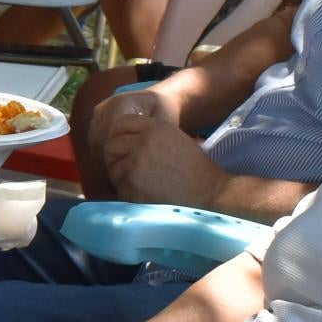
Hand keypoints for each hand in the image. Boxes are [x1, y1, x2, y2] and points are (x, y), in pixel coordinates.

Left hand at [99, 106, 228, 209]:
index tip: (124, 150)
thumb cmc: (194, 168)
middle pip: (111, 146)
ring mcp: (136, 164)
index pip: (121, 124)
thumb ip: (148, 134)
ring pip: (113, 170)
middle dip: (116, 160)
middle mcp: (143, 142)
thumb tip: (119, 136)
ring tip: (142, 186)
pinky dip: (129, 195)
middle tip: (127, 172)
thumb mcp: (173, 138)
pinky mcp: (133, 185)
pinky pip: (119, 190)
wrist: (210, 192)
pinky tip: (145, 196)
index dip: (119, 138)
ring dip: (122, 180)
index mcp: (154, 127)